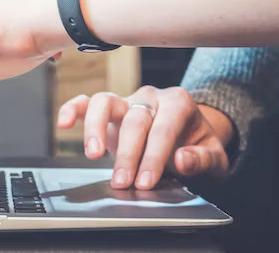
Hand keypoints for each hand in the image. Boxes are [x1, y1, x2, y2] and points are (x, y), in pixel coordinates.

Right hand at [57, 85, 231, 189]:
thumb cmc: (198, 145)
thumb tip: (182, 158)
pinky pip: (86, 102)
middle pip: (134, 120)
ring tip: (93, 154)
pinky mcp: (109, 109)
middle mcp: (150, 97)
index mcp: (178, 102)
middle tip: (123, 181)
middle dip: (127, 154)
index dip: (154, 156)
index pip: (163, 128)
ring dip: (95, 128)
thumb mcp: (214, 157)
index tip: (146, 181)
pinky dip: (72, 110)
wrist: (189, 135)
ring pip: (105, 102)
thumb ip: (202, 159)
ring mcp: (127, 100)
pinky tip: (64, 124)